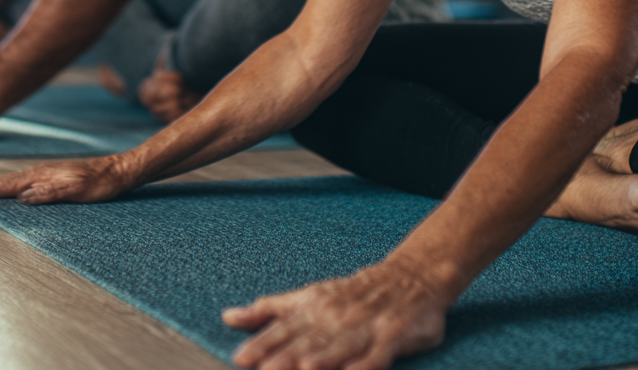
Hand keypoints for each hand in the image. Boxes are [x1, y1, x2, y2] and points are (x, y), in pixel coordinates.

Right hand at [0, 154, 133, 203]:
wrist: (119, 170)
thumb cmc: (101, 182)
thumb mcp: (79, 190)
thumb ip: (51, 193)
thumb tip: (23, 197)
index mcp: (42, 176)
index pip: (6, 185)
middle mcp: (40, 173)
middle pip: (2, 181)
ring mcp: (45, 174)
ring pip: (10, 182)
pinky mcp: (52, 178)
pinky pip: (21, 183)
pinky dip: (5, 187)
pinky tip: (4, 190)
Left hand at [222, 259, 450, 369]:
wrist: (409, 277)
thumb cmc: (350, 293)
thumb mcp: (307, 295)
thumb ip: (270, 309)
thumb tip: (228, 316)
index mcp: (313, 307)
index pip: (283, 330)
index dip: (261, 345)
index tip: (240, 358)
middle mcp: (335, 317)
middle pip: (307, 342)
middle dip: (285, 358)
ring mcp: (364, 327)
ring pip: (340, 347)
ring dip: (323, 359)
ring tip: (305, 369)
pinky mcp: (393, 337)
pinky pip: (380, 354)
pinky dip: (367, 364)